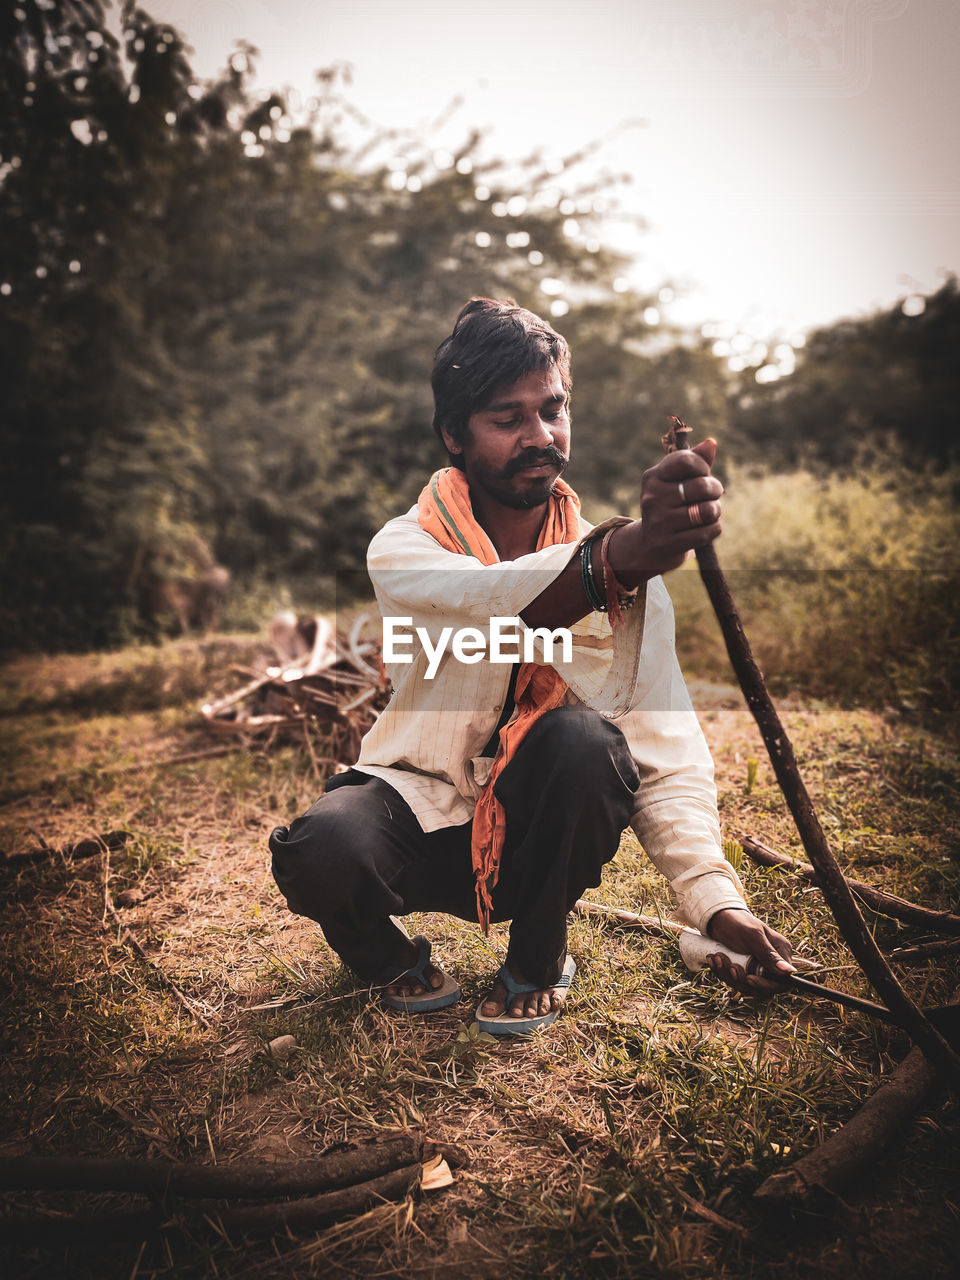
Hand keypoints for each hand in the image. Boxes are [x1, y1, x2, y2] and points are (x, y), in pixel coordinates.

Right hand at [608, 438, 722, 584]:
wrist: (650, 543)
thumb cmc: (670, 504)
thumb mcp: (676, 480)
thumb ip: (695, 461)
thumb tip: (711, 443)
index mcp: (652, 477)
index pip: (686, 460)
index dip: (703, 467)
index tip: (703, 474)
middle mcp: (652, 498)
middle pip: (702, 486)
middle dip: (716, 489)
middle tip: (713, 494)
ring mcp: (659, 522)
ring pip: (707, 511)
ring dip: (716, 510)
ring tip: (709, 511)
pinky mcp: (668, 543)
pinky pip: (707, 532)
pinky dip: (714, 528)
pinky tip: (706, 526)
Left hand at [705, 907, 803, 997]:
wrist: (717, 919)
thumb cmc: (738, 922)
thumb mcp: (753, 936)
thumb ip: (769, 954)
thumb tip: (789, 972)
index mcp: (781, 953)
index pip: (781, 981)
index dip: (766, 985)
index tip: (749, 979)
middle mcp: (771, 963)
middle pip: (762, 988)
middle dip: (741, 979)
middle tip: (730, 966)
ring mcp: (756, 969)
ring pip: (745, 986)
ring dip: (728, 974)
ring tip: (718, 956)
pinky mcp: (742, 971)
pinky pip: (733, 981)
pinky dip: (721, 972)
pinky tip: (714, 958)